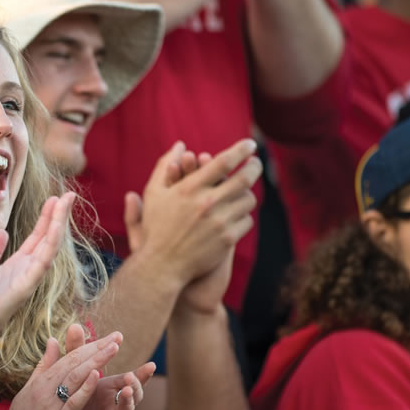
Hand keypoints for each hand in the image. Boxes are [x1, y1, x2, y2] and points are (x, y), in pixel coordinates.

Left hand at [0, 192, 73, 338]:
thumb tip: (2, 231)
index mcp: (17, 266)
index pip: (37, 237)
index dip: (47, 217)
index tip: (55, 197)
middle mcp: (26, 271)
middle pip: (48, 239)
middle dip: (58, 216)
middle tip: (69, 194)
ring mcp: (28, 279)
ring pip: (49, 247)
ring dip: (58, 225)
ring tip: (65, 202)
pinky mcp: (23, 288)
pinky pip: (40, 263)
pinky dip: (49, 245)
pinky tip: (55, 228)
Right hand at [0, 331, 121, 409]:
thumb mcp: (28, 391)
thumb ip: (43, 367)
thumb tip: (52, 341)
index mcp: (39, 381)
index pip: (68, 357)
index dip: (89, 346)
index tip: (108, 337)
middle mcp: (44, 389)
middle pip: (74, 363)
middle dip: (97, 348)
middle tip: (117, 336)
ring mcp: (50, 406)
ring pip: (75, 378)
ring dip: (96, 361)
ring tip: (113, 348)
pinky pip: (73, 403)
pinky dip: (85, 388)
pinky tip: (97, 375)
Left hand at [59, 324, 156, 409]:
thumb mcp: (77, 381)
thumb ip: (77, 354)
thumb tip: (76, 325)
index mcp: (108, 390)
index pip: (125, 375)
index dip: (134, 365)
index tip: (139, 353)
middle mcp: (115, 404)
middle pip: (133, 390)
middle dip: (137, 381)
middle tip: (136, 371)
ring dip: (130, 400)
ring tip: (128, 390)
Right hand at [123, 140, 260, 293]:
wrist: (162, 265)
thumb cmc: (156, 227)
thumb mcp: (153, 194)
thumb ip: (165, 166)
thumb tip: (180, 145)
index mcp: (189, 189)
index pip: (223, 162)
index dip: (240, 150)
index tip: (250, 144)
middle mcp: (206, 203)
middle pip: (244, 178)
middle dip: (254, 166)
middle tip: (255, 162)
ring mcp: (219, 222)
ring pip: (248, 200)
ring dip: (246, 194)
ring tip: (242, 193)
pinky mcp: (227, 239)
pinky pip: (247, 221)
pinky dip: (243, 217)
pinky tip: (236, 217)